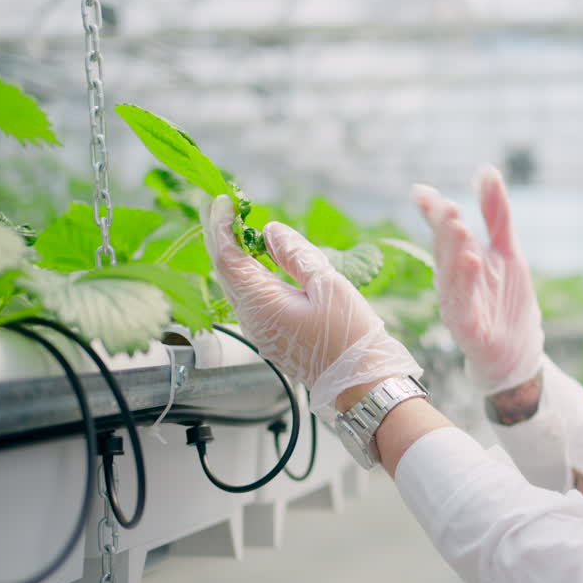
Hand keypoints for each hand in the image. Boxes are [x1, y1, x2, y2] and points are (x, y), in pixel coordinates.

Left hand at [202, 195, 421, 421]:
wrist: (361, 383)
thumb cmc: (350, 337)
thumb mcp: (327, 285)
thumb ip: (295, 255)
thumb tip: (270, 231)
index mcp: (261, 304)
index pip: (227, 258)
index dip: (221, 226)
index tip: (224, 200)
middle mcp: (251, 319)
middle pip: (225, 271)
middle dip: (223, 236)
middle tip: (229, 207)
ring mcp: (259, 330)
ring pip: (236, 285)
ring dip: (237, 255)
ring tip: (245, 228)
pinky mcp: (271, 336)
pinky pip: (251, 298)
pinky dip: (250, 273)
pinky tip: (264, 261)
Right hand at [412, 166, 543, 394]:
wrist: (519, 352)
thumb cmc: (506, 301)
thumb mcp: (508, 250)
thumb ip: (495, 212)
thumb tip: (486, 169)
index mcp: (458, 262)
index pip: (441, 232)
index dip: (431, 212)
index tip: (421, 193)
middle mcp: (452, 283)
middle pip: (443, 252)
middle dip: (443, 229)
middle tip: (448, 207)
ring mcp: (458, 307)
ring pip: (450, 278)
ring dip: (452, 254)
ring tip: (459, 229)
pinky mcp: (470, 330)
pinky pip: (462, 308)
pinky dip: (464, 288)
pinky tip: (471, 264)